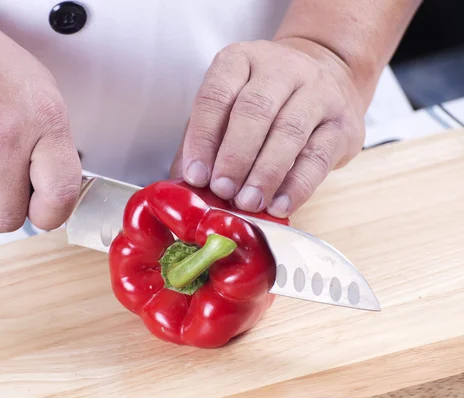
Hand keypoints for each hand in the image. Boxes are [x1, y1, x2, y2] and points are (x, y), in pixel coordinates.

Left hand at [171, 38, 365, 216]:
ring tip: (247, 203)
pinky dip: (296, 186)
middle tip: (222, 190)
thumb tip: (185, 187)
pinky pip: (318, 157)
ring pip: (288, 133)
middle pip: (254, 111)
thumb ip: (203, 142)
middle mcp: (281, 69)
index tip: (196, 175)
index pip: (217, 96)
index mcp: (241, 61)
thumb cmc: (263, 102)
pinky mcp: (342, 124)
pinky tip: (278, 206)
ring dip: (264, 174)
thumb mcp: (226, 109)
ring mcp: (318, 92)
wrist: (326, 79)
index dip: (203, 138)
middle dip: (235, 156)